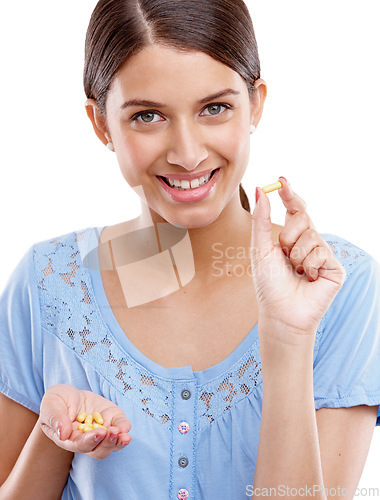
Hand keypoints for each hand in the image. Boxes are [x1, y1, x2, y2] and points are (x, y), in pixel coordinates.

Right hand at [39, 384, 131, 458]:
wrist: (69, 394)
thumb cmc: (56, 401)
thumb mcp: (51, 405)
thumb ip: (55, 418)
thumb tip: (63, 434)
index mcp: (70, 440)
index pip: (81, 445)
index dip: (90, 441)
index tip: (99, 433)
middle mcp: (87, 439)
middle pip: (99, 450)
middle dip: (107, 443)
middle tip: (111, 432)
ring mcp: (102, 430)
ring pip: (111, 444)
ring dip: (118, 441)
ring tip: (123, 435)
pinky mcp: (112, 419)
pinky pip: (120, 427)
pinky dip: (124, 428)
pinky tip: (125, 428)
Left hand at [251, 177, 345, 340]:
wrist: (280, 313)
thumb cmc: (269, 284)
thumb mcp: (260, 249)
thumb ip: (261, 220)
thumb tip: (260, 190)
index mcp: (291, 237)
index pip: (294, 209)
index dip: (289, 194)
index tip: (281, 180)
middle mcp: (309, 242)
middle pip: (303, 217)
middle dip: (288, 235)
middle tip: (284, 254)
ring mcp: (323, 254)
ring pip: (311, 235)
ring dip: (296, 255)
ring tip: (295, 271)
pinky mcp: (334, 268)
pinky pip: (321, 252)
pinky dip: (309, 265)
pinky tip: (308, 279)